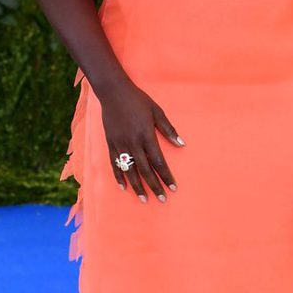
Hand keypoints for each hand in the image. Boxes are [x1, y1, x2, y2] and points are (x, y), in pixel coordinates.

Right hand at [100, 78, 183, 202]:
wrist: (114, 92)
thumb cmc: (138, 101)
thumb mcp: (157, 112)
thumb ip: (168, 130)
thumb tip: (181, 144)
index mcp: (146, 135)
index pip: (158, 161)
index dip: (166, 176)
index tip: (172, 187)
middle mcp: (133, 143)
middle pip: (145, 170)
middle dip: (154, 186)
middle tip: (162, 199)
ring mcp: (120, 144)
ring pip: (129, 170)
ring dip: (137, 186)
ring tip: (144, 199)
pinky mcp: (110, 143)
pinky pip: (115, 164)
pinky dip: (119, 176)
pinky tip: (124, 187)